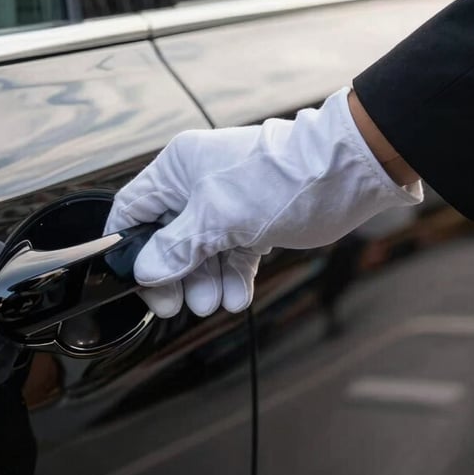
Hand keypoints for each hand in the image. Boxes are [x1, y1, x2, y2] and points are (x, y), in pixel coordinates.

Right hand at [106, 89, 421, 317]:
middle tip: (180, 305)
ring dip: (207, 282)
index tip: (135, 282)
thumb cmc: (281, 177)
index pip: (133, 211)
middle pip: (166, 240)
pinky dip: (233, 278)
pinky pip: (232, 257)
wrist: (345, 173)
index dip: (128, 248)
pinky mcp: (253, 223)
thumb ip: (177, 247)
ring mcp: (225, 205)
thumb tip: (146, 271)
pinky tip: (237, 296)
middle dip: (175, 275)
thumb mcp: (217, 217)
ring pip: (201, 254)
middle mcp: (196, 185)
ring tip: (218, 302)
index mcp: (177, 170)